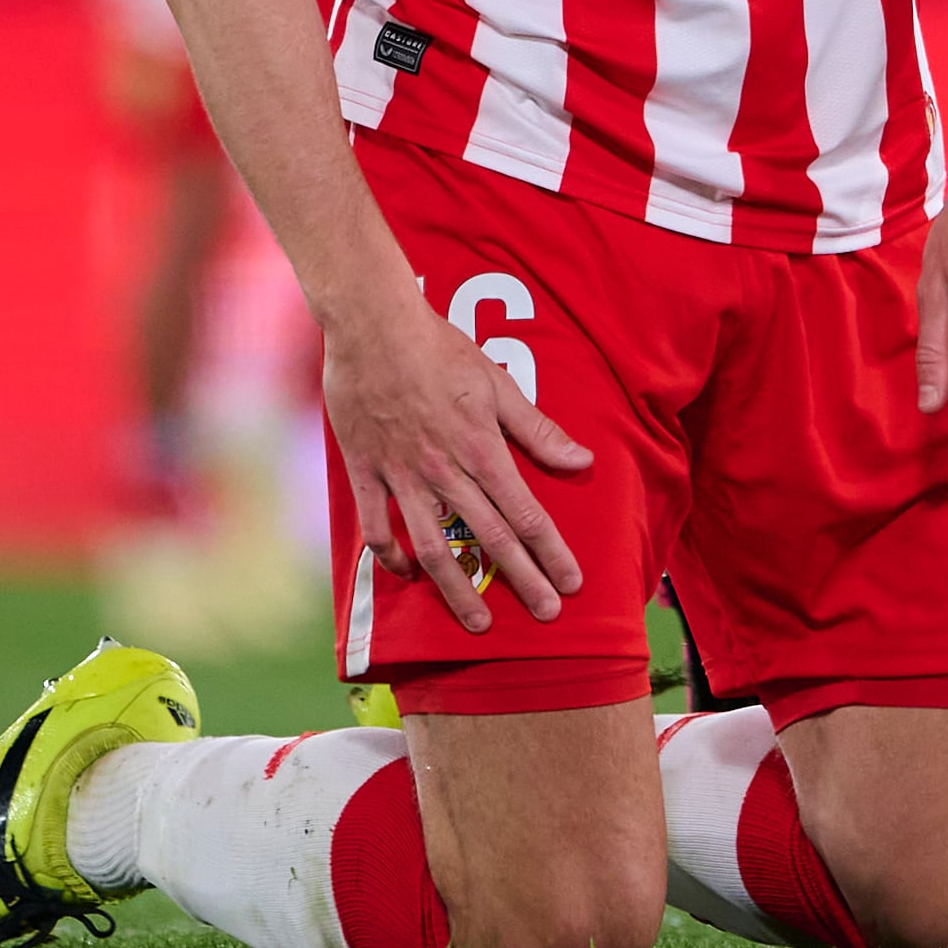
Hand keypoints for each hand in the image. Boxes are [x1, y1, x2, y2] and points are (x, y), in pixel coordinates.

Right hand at [318, 291, 592, 633]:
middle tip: (546, 615)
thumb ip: (537, 430)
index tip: (571, 584)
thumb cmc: (440, 348)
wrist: (372, 326)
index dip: (552, 553)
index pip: (527, 515)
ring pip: (434, 547)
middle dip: (522, 580)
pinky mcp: (366, 472)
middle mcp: (445, 471)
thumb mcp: (496, 383)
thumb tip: (582, 462)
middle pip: (490, 539)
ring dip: (458, 589)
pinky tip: (408, 574)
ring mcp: (402, 476)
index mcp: (482, 449)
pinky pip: (378, 528)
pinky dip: (392, 558)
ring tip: (478, 622)